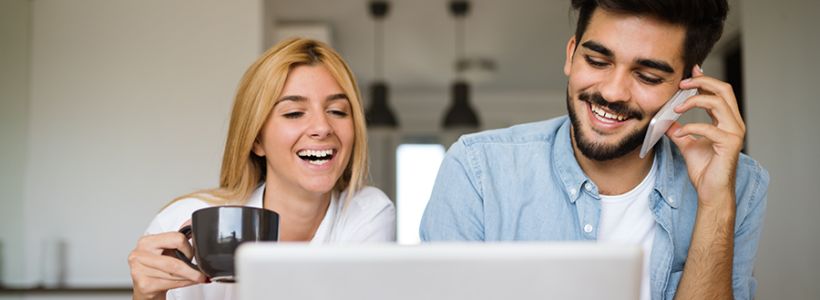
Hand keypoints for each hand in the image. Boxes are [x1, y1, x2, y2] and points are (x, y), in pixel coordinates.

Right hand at [128, 219, 205, 299]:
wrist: (144, 287)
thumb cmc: (156, 267)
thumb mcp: (166, 250)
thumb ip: (177, 240)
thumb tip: (192, 225)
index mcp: (146, 242)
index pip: (175, 239)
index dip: (188, 249)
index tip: (191, 255)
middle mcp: (140, 255)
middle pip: (174, 262)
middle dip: (192, 269)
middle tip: (201, 272)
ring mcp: (140, 271)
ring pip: (174, 274)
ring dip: (190, 278)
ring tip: (197, 278)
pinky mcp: (144, 285)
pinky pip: (171, 284)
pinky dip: (185, 283)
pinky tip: (189, 282)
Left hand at [665, 65, 744, 206]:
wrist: (710, 192)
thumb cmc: (705, 170)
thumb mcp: (687, 144)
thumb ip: (679, 130)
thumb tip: (665, 120)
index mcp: (727, 121)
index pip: (719, 92)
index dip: (705, 78)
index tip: (690, 71)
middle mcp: (734, 123)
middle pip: (724, 90)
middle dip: (703, 81)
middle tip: (682, 84)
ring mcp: (734, 133)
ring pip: (719, 103)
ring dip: (695, 101)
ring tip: (677, 108)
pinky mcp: (729, 145)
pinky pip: (710, 128)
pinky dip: (691, 127)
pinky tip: (679, 133)